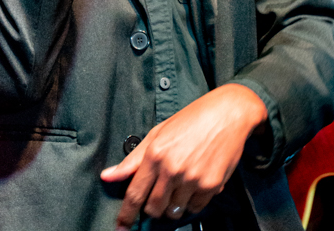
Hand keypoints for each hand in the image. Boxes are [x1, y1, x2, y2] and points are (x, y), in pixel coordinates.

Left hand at [100, 84, 267, 228]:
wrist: (226, 114)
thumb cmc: (191, 120)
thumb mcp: (157, 133)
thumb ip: (132, 159)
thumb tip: (107, 176)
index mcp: (155, 154)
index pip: (135, 194)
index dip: (126, 215)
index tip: (121, 226)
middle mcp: (172, 169)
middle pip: (154, 207)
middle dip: (153, 207)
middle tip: (159, 195)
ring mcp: (192, 179)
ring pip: (174, 211)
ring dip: (173, 205)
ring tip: (180, 184)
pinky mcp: (210, 186)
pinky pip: (195, 208)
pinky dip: (192, 202)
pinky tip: (194, 183)